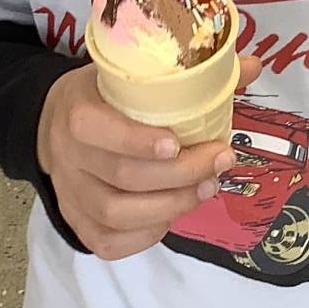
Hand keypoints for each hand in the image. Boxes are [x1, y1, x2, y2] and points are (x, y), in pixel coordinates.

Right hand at [37, 54, 260, 260]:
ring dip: (170, 205)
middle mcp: (68, 156)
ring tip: (206, 189)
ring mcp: (70, 194)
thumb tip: (254, 65)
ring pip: (116, 214)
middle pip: (121, 176)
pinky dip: (146, 235)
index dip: (137, 140)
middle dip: (178, 175)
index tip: (178, 142)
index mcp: (77, 111)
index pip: (96, 129)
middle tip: (218, 163)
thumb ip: (191, 72)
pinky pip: (108, 242)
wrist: (53, 125)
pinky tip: (173, 215)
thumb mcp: (131, 74)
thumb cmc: (104, 96)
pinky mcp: (76, 223)